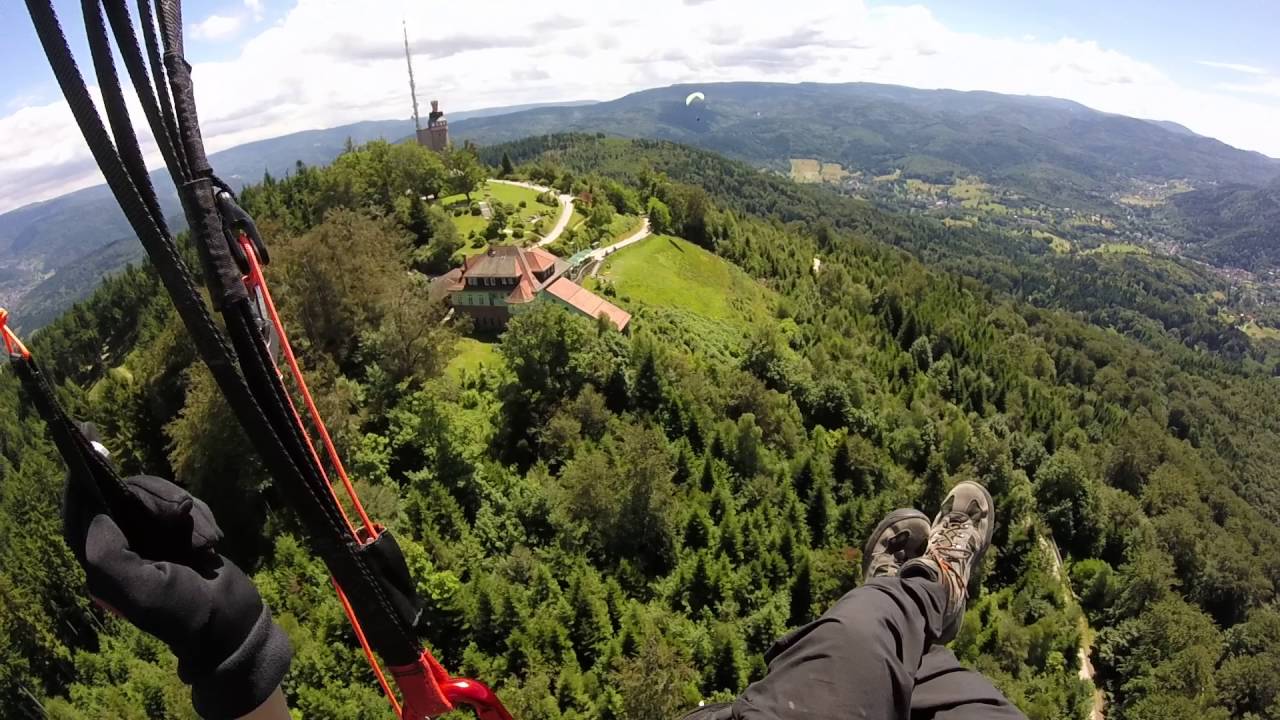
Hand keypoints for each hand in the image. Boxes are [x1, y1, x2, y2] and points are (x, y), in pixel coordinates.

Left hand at [64, 474, 291, 718]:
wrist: (233, 623)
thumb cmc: (186, 611)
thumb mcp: (142, 590)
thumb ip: (108, 553)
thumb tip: (97, 513)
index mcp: (102, 564)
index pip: (81, 511)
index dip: (81, 478)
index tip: (89, 440)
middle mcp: (121, 547)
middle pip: (124, 496)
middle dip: (156, 498)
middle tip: (184, 512)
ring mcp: (150, 539)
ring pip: (156, 497)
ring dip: (186, 510)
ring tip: (207, 539)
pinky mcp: (177, 534)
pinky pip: (182, 504)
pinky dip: (200, 515)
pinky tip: (212, 541)